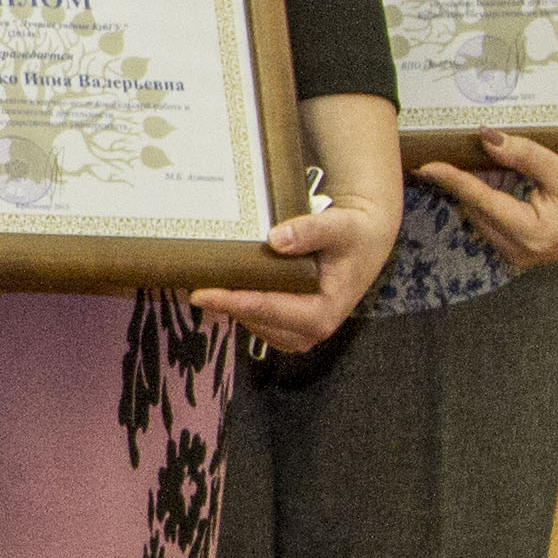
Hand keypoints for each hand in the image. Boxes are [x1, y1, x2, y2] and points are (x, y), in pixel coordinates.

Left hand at [192, 187, 395, 354]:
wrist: (365, 239)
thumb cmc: (354, 233)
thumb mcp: (339, 226)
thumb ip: (310, 231)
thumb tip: (276, 240)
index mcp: (323, 313)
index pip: (268, 309)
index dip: (233, 302)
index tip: (201, 294)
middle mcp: (312, 330)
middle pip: (256, 320)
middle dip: (225, 304)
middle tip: (192, 282)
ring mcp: (300, 331)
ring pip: (253, 322)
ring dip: (229, 305)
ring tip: (202, 281)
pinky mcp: (290, 325)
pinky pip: (257, 319)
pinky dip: (239, 304)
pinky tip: (223, 285)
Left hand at [413, 130, 557, 269]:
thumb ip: (524, 155)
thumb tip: (487, 137)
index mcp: (529, 235)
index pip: (480, 201)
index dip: (452, 179)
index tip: (427, 164)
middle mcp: (519, 250)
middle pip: (476, 208)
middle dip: (467, 178)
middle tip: (459, 147)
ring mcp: (520, 251)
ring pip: (484, 213)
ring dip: (481, 186)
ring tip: (491, 159)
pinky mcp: (524, 246)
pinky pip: (497, 217)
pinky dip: (494, 196)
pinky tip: (503, 176)